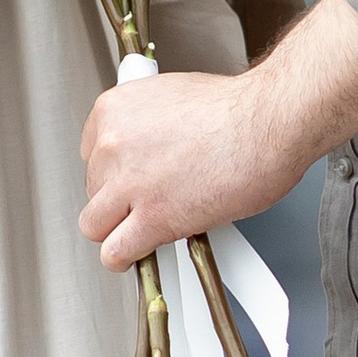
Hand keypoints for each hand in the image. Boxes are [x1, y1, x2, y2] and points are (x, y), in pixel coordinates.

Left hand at [79, 68, 300, 268]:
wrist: (267, 122)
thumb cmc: (238, 109)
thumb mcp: (174, 98)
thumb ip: (151, 125)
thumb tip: (154, 143)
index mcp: (116, 110)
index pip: (91, 154)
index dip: (113, 171)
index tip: (129, 179)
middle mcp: (114, 144)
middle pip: (93, 189)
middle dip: (118, 200)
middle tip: (144, 202)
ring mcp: (129, 183)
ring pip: (95, 225)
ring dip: (117, 230)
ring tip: (137, 231)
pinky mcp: (152, 218)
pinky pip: (116, 252)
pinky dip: (125, 258)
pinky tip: (138, 254)